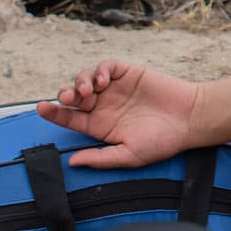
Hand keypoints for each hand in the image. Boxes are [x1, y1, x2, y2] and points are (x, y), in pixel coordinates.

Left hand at [37, 61, 203, 169]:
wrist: (190, 119)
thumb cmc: (162, 141)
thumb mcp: (128, 155)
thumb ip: (100, 158)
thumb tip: (72, 162)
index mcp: (101, 127)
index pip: (70, 118)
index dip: (54, 113)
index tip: (41, 108)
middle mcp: (105, 106)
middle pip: (74, 97)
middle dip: (65, 95)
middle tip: (67, 98)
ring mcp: (116, 88)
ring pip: (85, 79)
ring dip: (79, 82)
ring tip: (86, 90)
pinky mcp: (128, 74)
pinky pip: (106, 67)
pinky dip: (98, 71)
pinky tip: (101, 81)